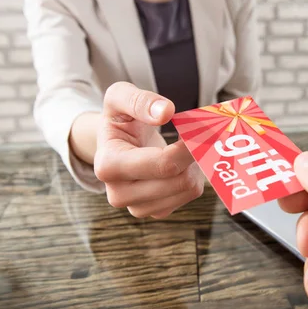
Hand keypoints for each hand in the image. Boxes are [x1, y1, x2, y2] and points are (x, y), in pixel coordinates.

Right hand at [94, 82, 203, 218]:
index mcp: (108, 165)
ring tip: (182, 147)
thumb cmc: (119, 119)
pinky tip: (182, 163)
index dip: (188, 147)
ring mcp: (137, 207)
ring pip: (188, 189)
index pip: (163, 164)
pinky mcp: (155, 211)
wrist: (116, 143)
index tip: (199, 131)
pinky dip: (193, 176)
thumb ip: (139, 100)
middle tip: (197, 135)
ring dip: (194, 165)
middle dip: (194, 155)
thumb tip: (165, 112)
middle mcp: (119, 194)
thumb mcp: (119, 97)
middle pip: (180, 180)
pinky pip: (189, 196)